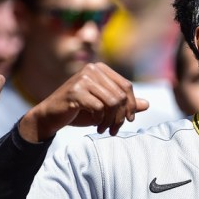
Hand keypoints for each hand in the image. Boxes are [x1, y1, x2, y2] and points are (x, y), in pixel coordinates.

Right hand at [20, 62, 149, 141]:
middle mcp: (92, 69)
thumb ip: (124, 104)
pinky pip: (99, 107)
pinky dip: (100, 119)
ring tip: (105, 129)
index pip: (126, 86)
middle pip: (121, 95)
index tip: (128, 120)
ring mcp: (83, 79)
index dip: (131, 105)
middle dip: (121, 116)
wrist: (50, 116)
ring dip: (111, 120)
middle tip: (114, 129)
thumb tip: (147, 104)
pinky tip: (96, 125)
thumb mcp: (104, 107)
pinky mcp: (75, 91)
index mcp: (101, 69)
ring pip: (112, 102)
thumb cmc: (78, 110)